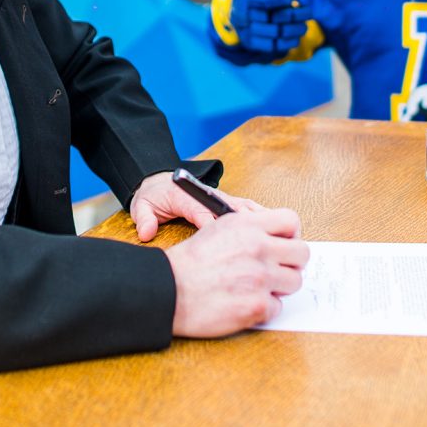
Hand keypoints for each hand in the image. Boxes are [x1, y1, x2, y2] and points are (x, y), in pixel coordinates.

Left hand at [129, 172, 267, 242]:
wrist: (162, 181)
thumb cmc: (155, 194)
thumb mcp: (143, 204)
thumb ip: (144, 217)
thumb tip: (147, 232)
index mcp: (188, 196)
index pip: (204, 213)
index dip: (215, 227)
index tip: (225, 245)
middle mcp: (210, 196)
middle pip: (234, 210)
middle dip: (250, 226)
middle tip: (266, 244)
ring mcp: (223, 198)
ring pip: (248, 210)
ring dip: (264, 223)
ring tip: (283, 240)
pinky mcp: (230, 202)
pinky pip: (251, 211)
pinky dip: (265, 221)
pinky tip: (278, 235)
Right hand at [165, 209, 308, 337]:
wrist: (169, 290)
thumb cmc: (190, 263)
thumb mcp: (218, 229)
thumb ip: (250, 229)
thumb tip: (276, 237)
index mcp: (248, 225)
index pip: (292, 221)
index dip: (291, 235)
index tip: (285, 245)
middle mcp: (258, 247)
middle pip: (302, 253)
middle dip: (291, 263)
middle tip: (276, 271)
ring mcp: (260, 277)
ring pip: (295, 282)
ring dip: (279, 287)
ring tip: (255, 288)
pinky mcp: (257, 305)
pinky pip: (278, 307)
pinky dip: (263, 308)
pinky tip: (244, 304)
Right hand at [217, 0, 313, 58]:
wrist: (242, 7)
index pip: (261, 0)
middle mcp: (241, 13)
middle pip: (269, 18)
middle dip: (292, 15)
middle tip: (308, 11)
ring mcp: (245, 29)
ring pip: (273, 32)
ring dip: (293, 29)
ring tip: (305, 25)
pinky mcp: (251, 42)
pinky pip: (271, 46)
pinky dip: (287, 42)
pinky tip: (297, 37)